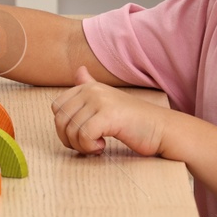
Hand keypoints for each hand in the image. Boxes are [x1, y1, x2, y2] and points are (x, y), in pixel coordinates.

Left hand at [51, 65, 169, 156]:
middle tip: (88, 145)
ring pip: (71, 130)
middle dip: (70, 139)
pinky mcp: (108, 116)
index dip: (64, 127)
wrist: (160, 129)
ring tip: (97, 146)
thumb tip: (79, 70)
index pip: (56, 108)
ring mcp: (99, 101)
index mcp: (88, 86)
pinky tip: (103, 146)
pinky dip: (90, 147)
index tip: (82, 135)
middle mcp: (91, 90)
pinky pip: (83, 136)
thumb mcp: (108, 100)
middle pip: (60, 120)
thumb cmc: (133, 119)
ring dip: (81, 146)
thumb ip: (90, 87)